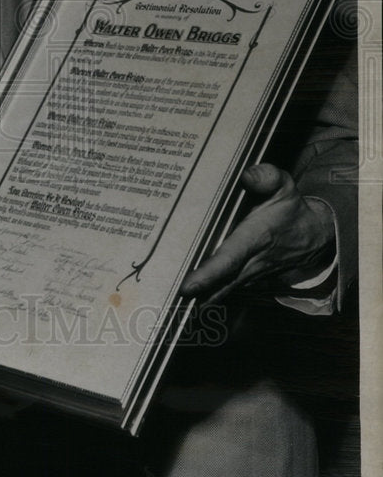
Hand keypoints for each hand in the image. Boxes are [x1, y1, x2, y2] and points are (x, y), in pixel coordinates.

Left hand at [180, 162, 335, 303]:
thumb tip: (247, 176)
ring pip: (221, 290)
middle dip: (193, 292)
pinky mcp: (246, 279)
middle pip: (219, 282)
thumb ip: (267, 177)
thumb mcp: (284, 185)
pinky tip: (184, 295)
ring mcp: (249, 275)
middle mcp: (252, 261)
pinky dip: (206, 293)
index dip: (209, 274)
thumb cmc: (291, 209)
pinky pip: (224, 289)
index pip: (230, 259)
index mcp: (256, 237)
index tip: (188, 286)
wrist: (313, 236)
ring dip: (198, 297)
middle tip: (163, 297)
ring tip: (166, 300)